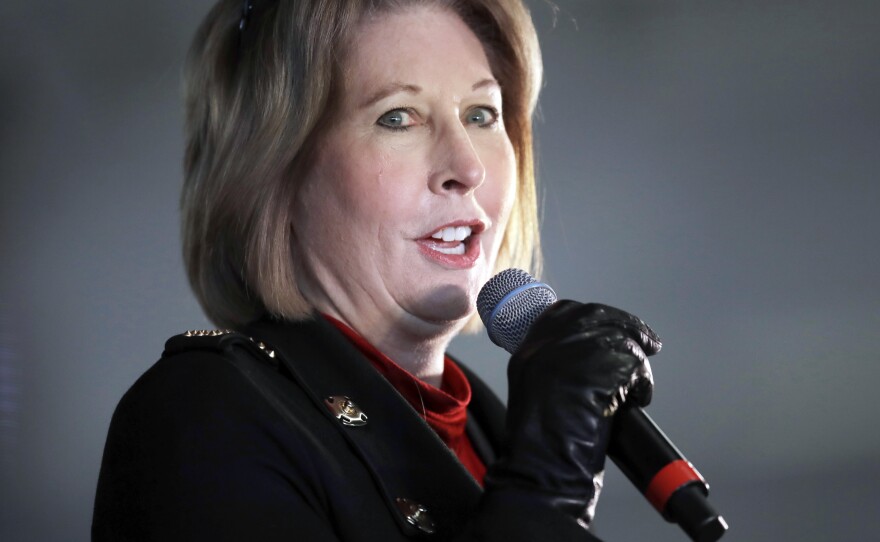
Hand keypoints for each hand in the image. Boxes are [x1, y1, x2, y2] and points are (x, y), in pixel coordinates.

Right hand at [485, 300, 660, 527]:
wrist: (540, 472)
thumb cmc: (540, 448)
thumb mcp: (536, 393)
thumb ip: (557, 368)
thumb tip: (593, 355)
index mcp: (527, 351)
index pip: (564, 312)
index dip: (596, 316)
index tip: (615, 325)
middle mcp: (544, 347)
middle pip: (594, 316)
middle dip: (627, 325)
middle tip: (648, 341)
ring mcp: (569, 356)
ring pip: (618, 339)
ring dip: (636, 363)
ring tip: (638, 387)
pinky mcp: (595, 370)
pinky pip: (633, 364)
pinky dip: (642, 383)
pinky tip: (638, 399)